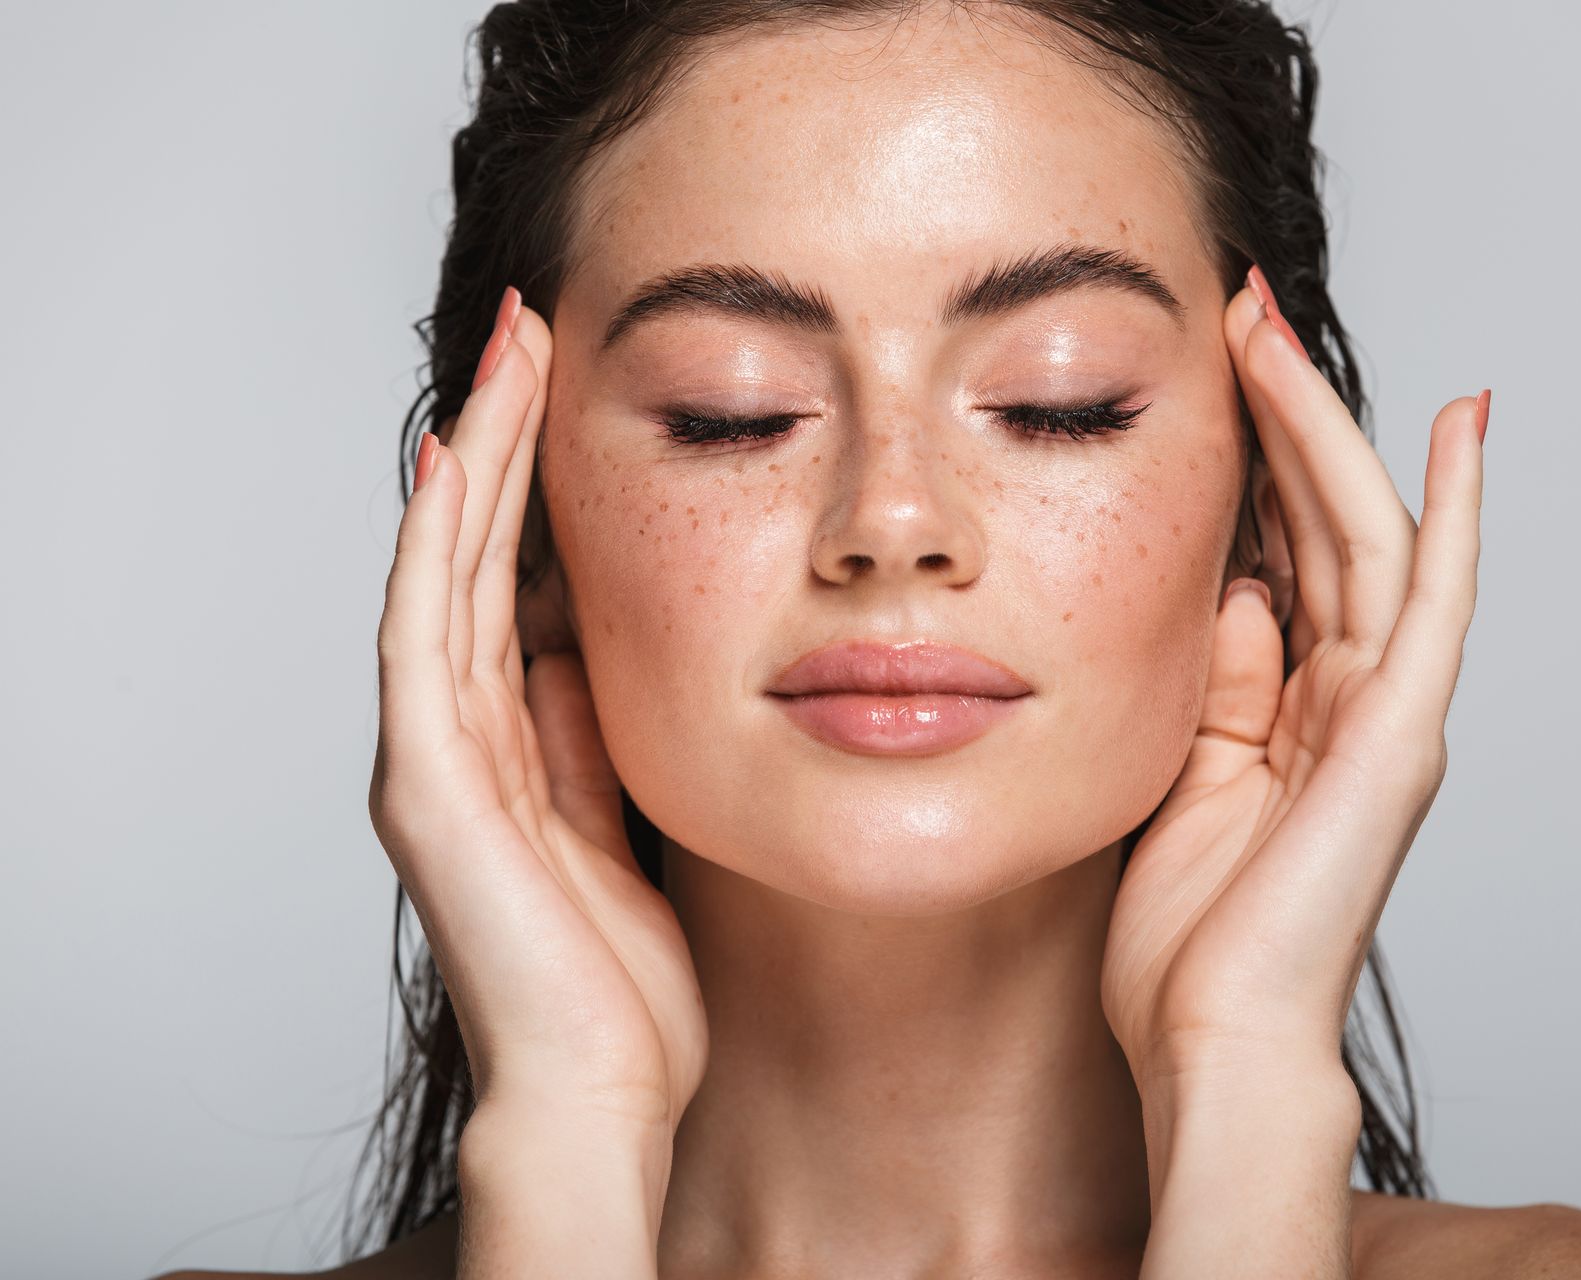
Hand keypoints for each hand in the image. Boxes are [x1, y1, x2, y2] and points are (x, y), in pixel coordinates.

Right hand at [369, 290, 707, 1134]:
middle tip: (528, 328)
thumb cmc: (620, 981)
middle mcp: (452, 740)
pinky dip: (439, 549)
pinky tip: (456, 467)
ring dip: (473, 461)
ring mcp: (431, 760)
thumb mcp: (620, 820)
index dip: (529, 484)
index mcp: (502, 748)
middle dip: (498, 440)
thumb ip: (586, 734)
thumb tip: (585, 643)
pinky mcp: (428, 790)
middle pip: (471, 557)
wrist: (600, 1090)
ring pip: (445, 574)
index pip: (510, 584)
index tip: (562, 389)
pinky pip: (429, 641)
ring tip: (504, 356)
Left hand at [1101, 271, 1486, 1097]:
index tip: (1206, 367)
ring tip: (1274, 330)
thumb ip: (1216, 683)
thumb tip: (1236, 593)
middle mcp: (1351, 698)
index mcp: (1293, 708)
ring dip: (1327, 429)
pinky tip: (1460, 428)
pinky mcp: (1400, 737)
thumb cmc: (1187, 937)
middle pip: (1327, 521)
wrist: (1211, 1039)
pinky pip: (1433, 604)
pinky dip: (1456, 512)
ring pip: (1370, 535)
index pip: (1283, 551)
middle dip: (1284, 412)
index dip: (1253, 456)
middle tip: (1240, 310)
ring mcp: (1385, 714)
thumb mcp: (1181, 774)